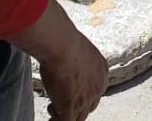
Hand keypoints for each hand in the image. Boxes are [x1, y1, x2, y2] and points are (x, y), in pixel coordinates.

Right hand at [20, 0, 107, 120]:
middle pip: (90, 105)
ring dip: (66, 115)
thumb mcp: (75, 45)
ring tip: (54, 110)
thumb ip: (73, 49)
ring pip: (79, 117)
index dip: (85, 93)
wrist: (62, 44)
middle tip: (63, 103)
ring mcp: (87, 98)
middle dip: (78, 106)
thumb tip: (60, 38)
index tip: (73, 92)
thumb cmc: (64, 39)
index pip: (96, 88)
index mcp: (101, 70)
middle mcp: (99, 86)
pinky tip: (50, 118)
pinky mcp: (72, 106)